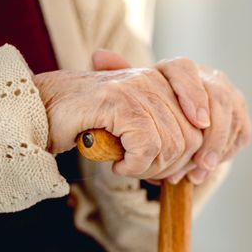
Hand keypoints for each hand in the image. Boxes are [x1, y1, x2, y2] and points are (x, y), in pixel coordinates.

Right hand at [33, 67, 202, 179]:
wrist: (44, 108)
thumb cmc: (90, 120)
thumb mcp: (135, 124)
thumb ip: (164, 132)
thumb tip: (195, 163)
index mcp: (163, 81)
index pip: (207, 113)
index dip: (203, 146)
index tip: (194, 169)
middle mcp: (154, 80)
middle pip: (192, 138)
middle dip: (173, 167)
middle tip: (147, 172)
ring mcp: (137, 88)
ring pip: (171, 145)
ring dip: (151, 169)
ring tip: (128, 166)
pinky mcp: (119, 102)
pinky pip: (146, 147)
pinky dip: (134, 166)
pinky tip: (118, 164)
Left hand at [93, 50, 251, 183]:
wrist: (176, 116)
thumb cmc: (151, 107)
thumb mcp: (132, 93)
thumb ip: (118, 75)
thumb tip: (99, 55)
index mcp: (180, 68)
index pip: (187, 71)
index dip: (194, 95)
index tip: (197, 122)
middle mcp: (209, 77)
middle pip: (220, 97)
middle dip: (213, 134)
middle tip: (200, 163)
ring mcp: (229, 95)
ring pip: (233, 118)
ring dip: (217, 149)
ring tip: (196, 175)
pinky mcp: (240, 115)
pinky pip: (241, 132)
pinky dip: (226, 152)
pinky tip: (206, 169)